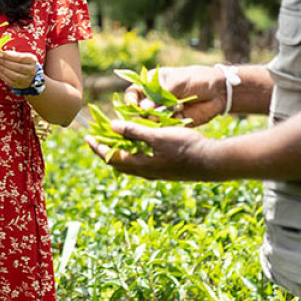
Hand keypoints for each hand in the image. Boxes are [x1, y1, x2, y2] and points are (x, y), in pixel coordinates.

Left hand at [0, 49, 40, 90]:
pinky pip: (10, 81)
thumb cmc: (23, 62)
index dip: (8, 55)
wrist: (30, 75)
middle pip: (17, 67)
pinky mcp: (20, 85)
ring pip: (13, 75)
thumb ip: (12, 54)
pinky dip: (3, 75)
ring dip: (2, 69)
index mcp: (32, 60)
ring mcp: (26, 79)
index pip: (19, 58)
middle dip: (4, 62)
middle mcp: (31, 70)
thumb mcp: (21, 56)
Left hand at [86, 120, 217, 181]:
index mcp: (141, 164)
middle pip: (119, 163)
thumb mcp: (158, 135)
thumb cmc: (185, 146)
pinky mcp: (166, 170)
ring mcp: (157, 173)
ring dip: (121, 152)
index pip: (111, 157)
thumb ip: (134, 131)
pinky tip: (140, 144)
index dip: (98, 147)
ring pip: (132, 164)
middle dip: (107, 150)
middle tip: (98, 138)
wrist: (212, 161)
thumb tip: (112, 127)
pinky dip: (135, 153)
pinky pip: (143, 163)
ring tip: (116, 139)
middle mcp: (146, 172)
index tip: (87, 137)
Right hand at [124, 65, 227, 126]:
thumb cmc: (197, 79)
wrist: (219, 91)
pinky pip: (165, 127)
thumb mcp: (178, 82)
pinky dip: (171, 123)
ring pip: (151, 121)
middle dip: (146, 112)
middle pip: (139, 110)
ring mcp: (164, 111)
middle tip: (155, 112)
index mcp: (152, 83)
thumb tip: (143, 109)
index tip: (133, 105)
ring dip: (160, 118)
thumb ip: (160, 95)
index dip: (130, 100)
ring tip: (176, 110)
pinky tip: (182, 116)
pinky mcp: (173, 122)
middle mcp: (155, 98)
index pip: (133, 93)